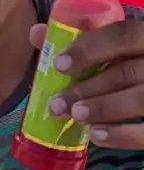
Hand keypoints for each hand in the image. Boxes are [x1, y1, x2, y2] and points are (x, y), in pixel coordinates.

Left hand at [30, 20, 143, 148]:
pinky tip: (97, 136)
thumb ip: (82, 39)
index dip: (90, 48)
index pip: (123, 34)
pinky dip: (123, 135)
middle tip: (56, 103)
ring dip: (103, 108)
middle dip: (87, 87)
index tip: (59, 64)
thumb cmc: (136, 62)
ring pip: (140, 99)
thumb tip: (36, 34)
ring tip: (75, 116)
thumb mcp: (122, 47)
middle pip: (127, 72)